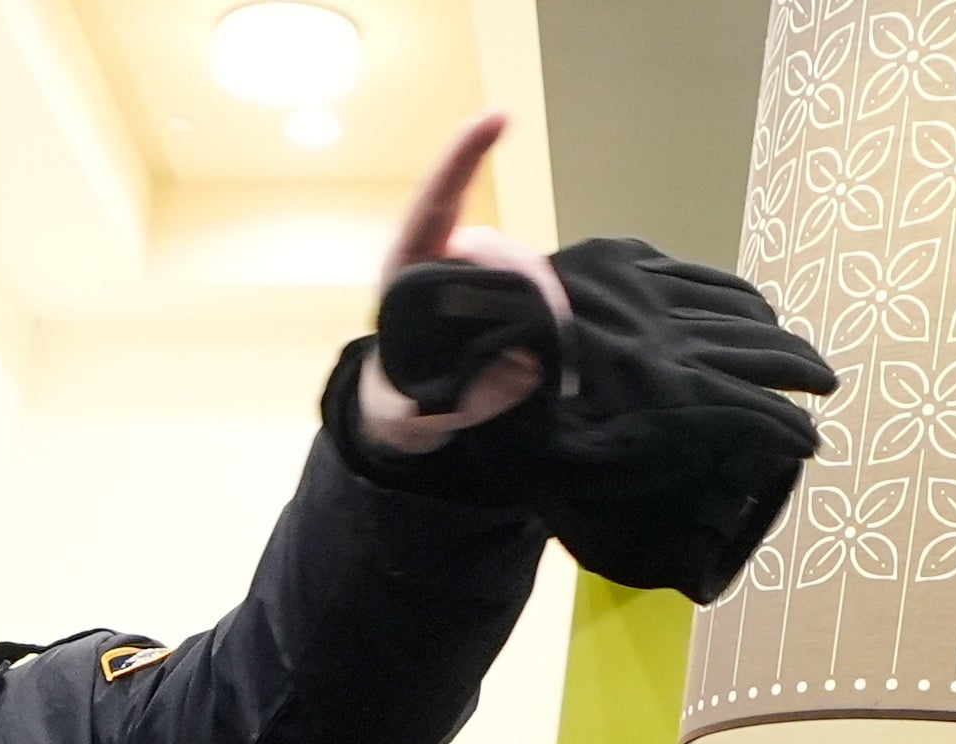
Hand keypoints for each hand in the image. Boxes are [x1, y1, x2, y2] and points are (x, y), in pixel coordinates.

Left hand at [357, 117, 570, 455]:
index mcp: (405, 268)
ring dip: (543, 298)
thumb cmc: (399, 400)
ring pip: (522, 264)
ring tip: (552, 345)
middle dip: (524, 280)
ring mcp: (475, 268)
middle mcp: (442, 256)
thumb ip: (455, 398)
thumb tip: (521, 369)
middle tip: (549, 329)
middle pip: (495, 245)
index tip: (496, 118)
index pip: (435, 200)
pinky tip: (556, 341)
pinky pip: (535, 285)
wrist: (406, 406)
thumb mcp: (411, 413)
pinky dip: (550, 308)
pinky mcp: (502, 287)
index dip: (463, 156)